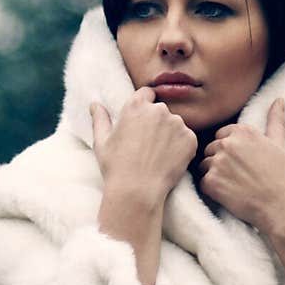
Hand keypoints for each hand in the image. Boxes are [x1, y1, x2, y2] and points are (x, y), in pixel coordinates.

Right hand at [90, 87, 197, 204]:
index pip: (147, 93)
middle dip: (157, 123)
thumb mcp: (101, 142)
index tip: (143, 122)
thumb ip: (100, 119)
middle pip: (161, 110)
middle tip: (149, 146)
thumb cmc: (116, 167)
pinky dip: (182, 148)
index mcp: (136, 105)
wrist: (137, 191)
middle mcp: (159, 109)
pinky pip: (187, 139)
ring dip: (170, 135)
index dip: (145, 106)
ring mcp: (177, 124)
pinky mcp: (190, 139)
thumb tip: (94, 105)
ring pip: (175, 125)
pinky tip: (169, 161)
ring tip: (158, 156)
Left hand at [197, 98, 284, 233]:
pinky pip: (203, 183)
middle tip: (238, 177)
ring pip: (204, 166)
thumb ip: (275, 120)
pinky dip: (212, 190)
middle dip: (220, 162)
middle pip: (211, 150)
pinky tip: (229, 195)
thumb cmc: (283, 177)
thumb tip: (279, 100)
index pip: (222, 135)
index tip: (242, 163)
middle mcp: (227, 143)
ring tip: (234, 186)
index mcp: (242, 131)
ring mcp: (217, 163)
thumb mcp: (280, 144)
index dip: (230, 151)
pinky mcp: (210, 182)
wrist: (281, 206)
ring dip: (214, 176)